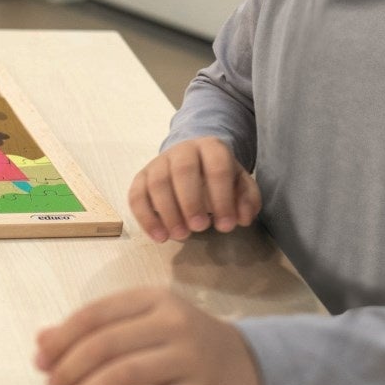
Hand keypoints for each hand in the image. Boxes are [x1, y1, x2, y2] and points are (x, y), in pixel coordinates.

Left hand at [35, 288, 262, 384]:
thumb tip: (41, 342)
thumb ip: (95, 330)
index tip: (40, 363)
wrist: (250, 370)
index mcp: (152, 298)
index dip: (62, 339)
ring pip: (125, 374)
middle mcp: (173, 322)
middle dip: (69, 368)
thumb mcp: (142, 327)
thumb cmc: (182, 346)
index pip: (95, 315)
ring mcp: (190, 357)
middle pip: (106, 344)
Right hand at [129, 137, 260, 242]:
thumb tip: (243, 218)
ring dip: (167, 212)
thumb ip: (247, 199)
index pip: (217, 168)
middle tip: (199, 228)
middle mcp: (182, 151)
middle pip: (182, 172)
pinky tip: (159, 236)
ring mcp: (158, 163)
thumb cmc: (217, 176)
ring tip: (180, 235)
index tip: (226, 226)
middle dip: (191, 202)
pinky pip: (136, 196)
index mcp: (211, 148)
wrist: (192, 160)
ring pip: (157, 183)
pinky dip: (145, 218)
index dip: (222, 198)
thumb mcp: (239, 183)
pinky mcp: (141, 177)